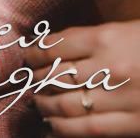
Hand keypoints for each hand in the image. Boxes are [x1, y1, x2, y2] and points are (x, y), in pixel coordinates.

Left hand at [26, 21, 139, 135]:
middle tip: (31, 81)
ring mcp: (123, 98)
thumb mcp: (128, 29)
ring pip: (66, 103)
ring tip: (39, 102)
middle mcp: (111, 67)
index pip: (53, 46)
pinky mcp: (134, 123)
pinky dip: (63, 128)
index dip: (34, 53)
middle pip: (55, 75)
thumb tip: (52, 47)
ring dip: (45, 104)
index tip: (28, 56)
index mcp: (108, 37)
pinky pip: (88, 129)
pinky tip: (54, 124)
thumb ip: (95, 38)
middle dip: (37, 80)